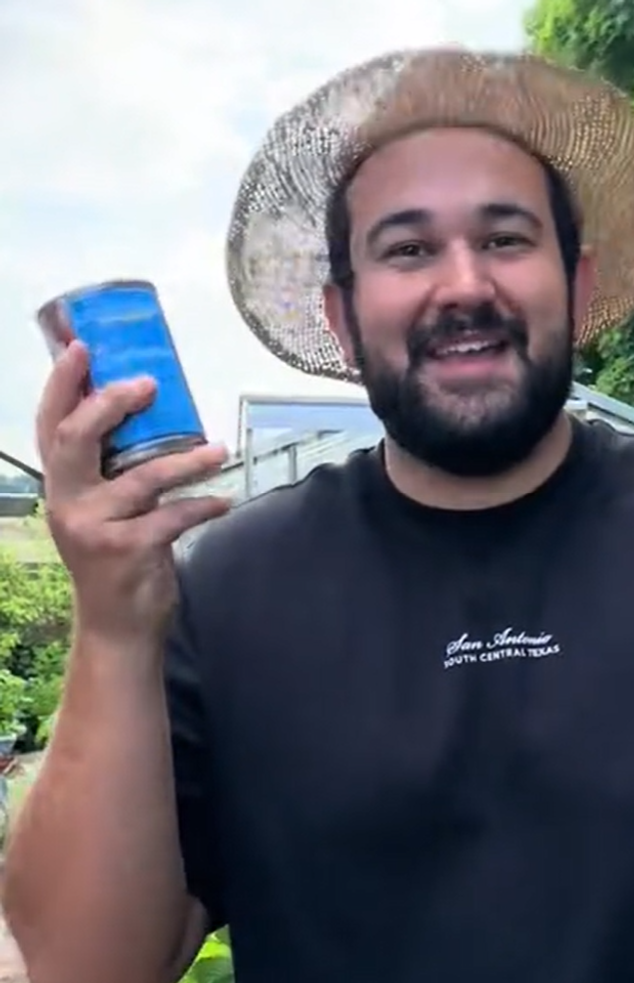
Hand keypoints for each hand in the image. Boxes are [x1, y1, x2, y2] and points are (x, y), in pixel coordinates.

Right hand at [37, 340, 230, 644]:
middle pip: (76, 439)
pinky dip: (204, 505)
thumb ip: (114, 467)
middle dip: (110, 404)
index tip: (81, 347)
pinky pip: (173, 517)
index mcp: (61, 485)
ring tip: (219, 450)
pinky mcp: (127, 550)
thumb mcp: (104, 507)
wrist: (117, 624)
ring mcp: (94, 527)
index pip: (50, 426)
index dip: (62, 385)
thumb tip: (150, 412)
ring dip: (187, 461)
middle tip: (150, 384)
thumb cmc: (117, 554)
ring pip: (141, 478)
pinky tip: (224, 500)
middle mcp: (68, 502)